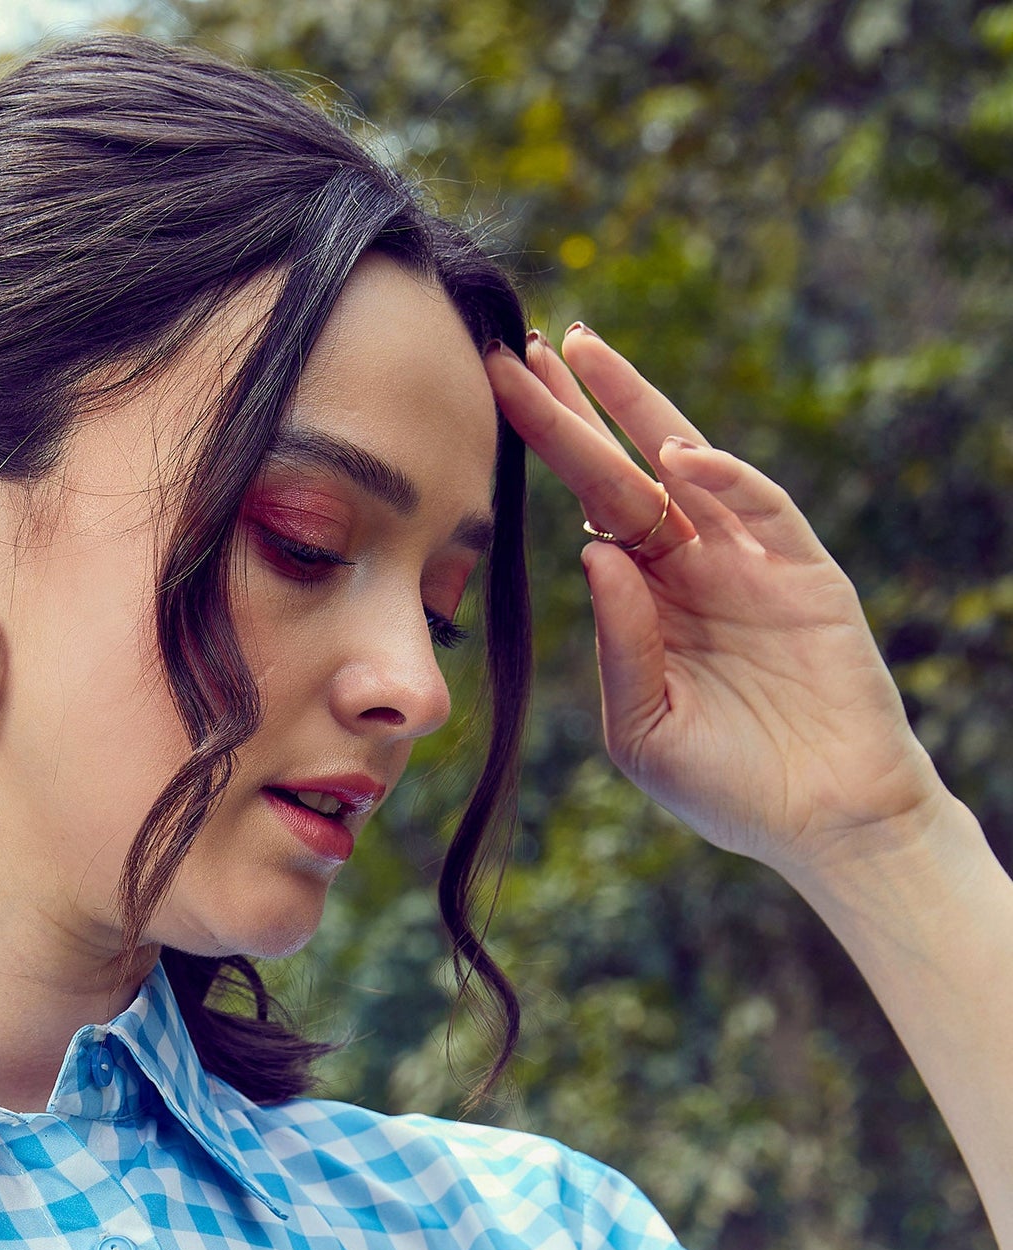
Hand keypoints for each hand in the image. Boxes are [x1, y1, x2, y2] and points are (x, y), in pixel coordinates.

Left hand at [485, 327, 947, 877]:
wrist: (823, 823)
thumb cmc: (728, 785)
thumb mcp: (643, 727)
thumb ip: (619, 645)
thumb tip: (594, 554)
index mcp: (648, 601)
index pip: (591, 509)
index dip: (551, 455)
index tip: (500, 401)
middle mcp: (694, 568)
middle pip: (625, 471)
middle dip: (575, 412)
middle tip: (523, 351)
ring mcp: (750, 565)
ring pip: (690, 468)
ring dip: (640, 409)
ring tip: (584, 353)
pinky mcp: (805, 575)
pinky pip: (762, 512)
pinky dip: (726, 480)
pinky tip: (679, 457)